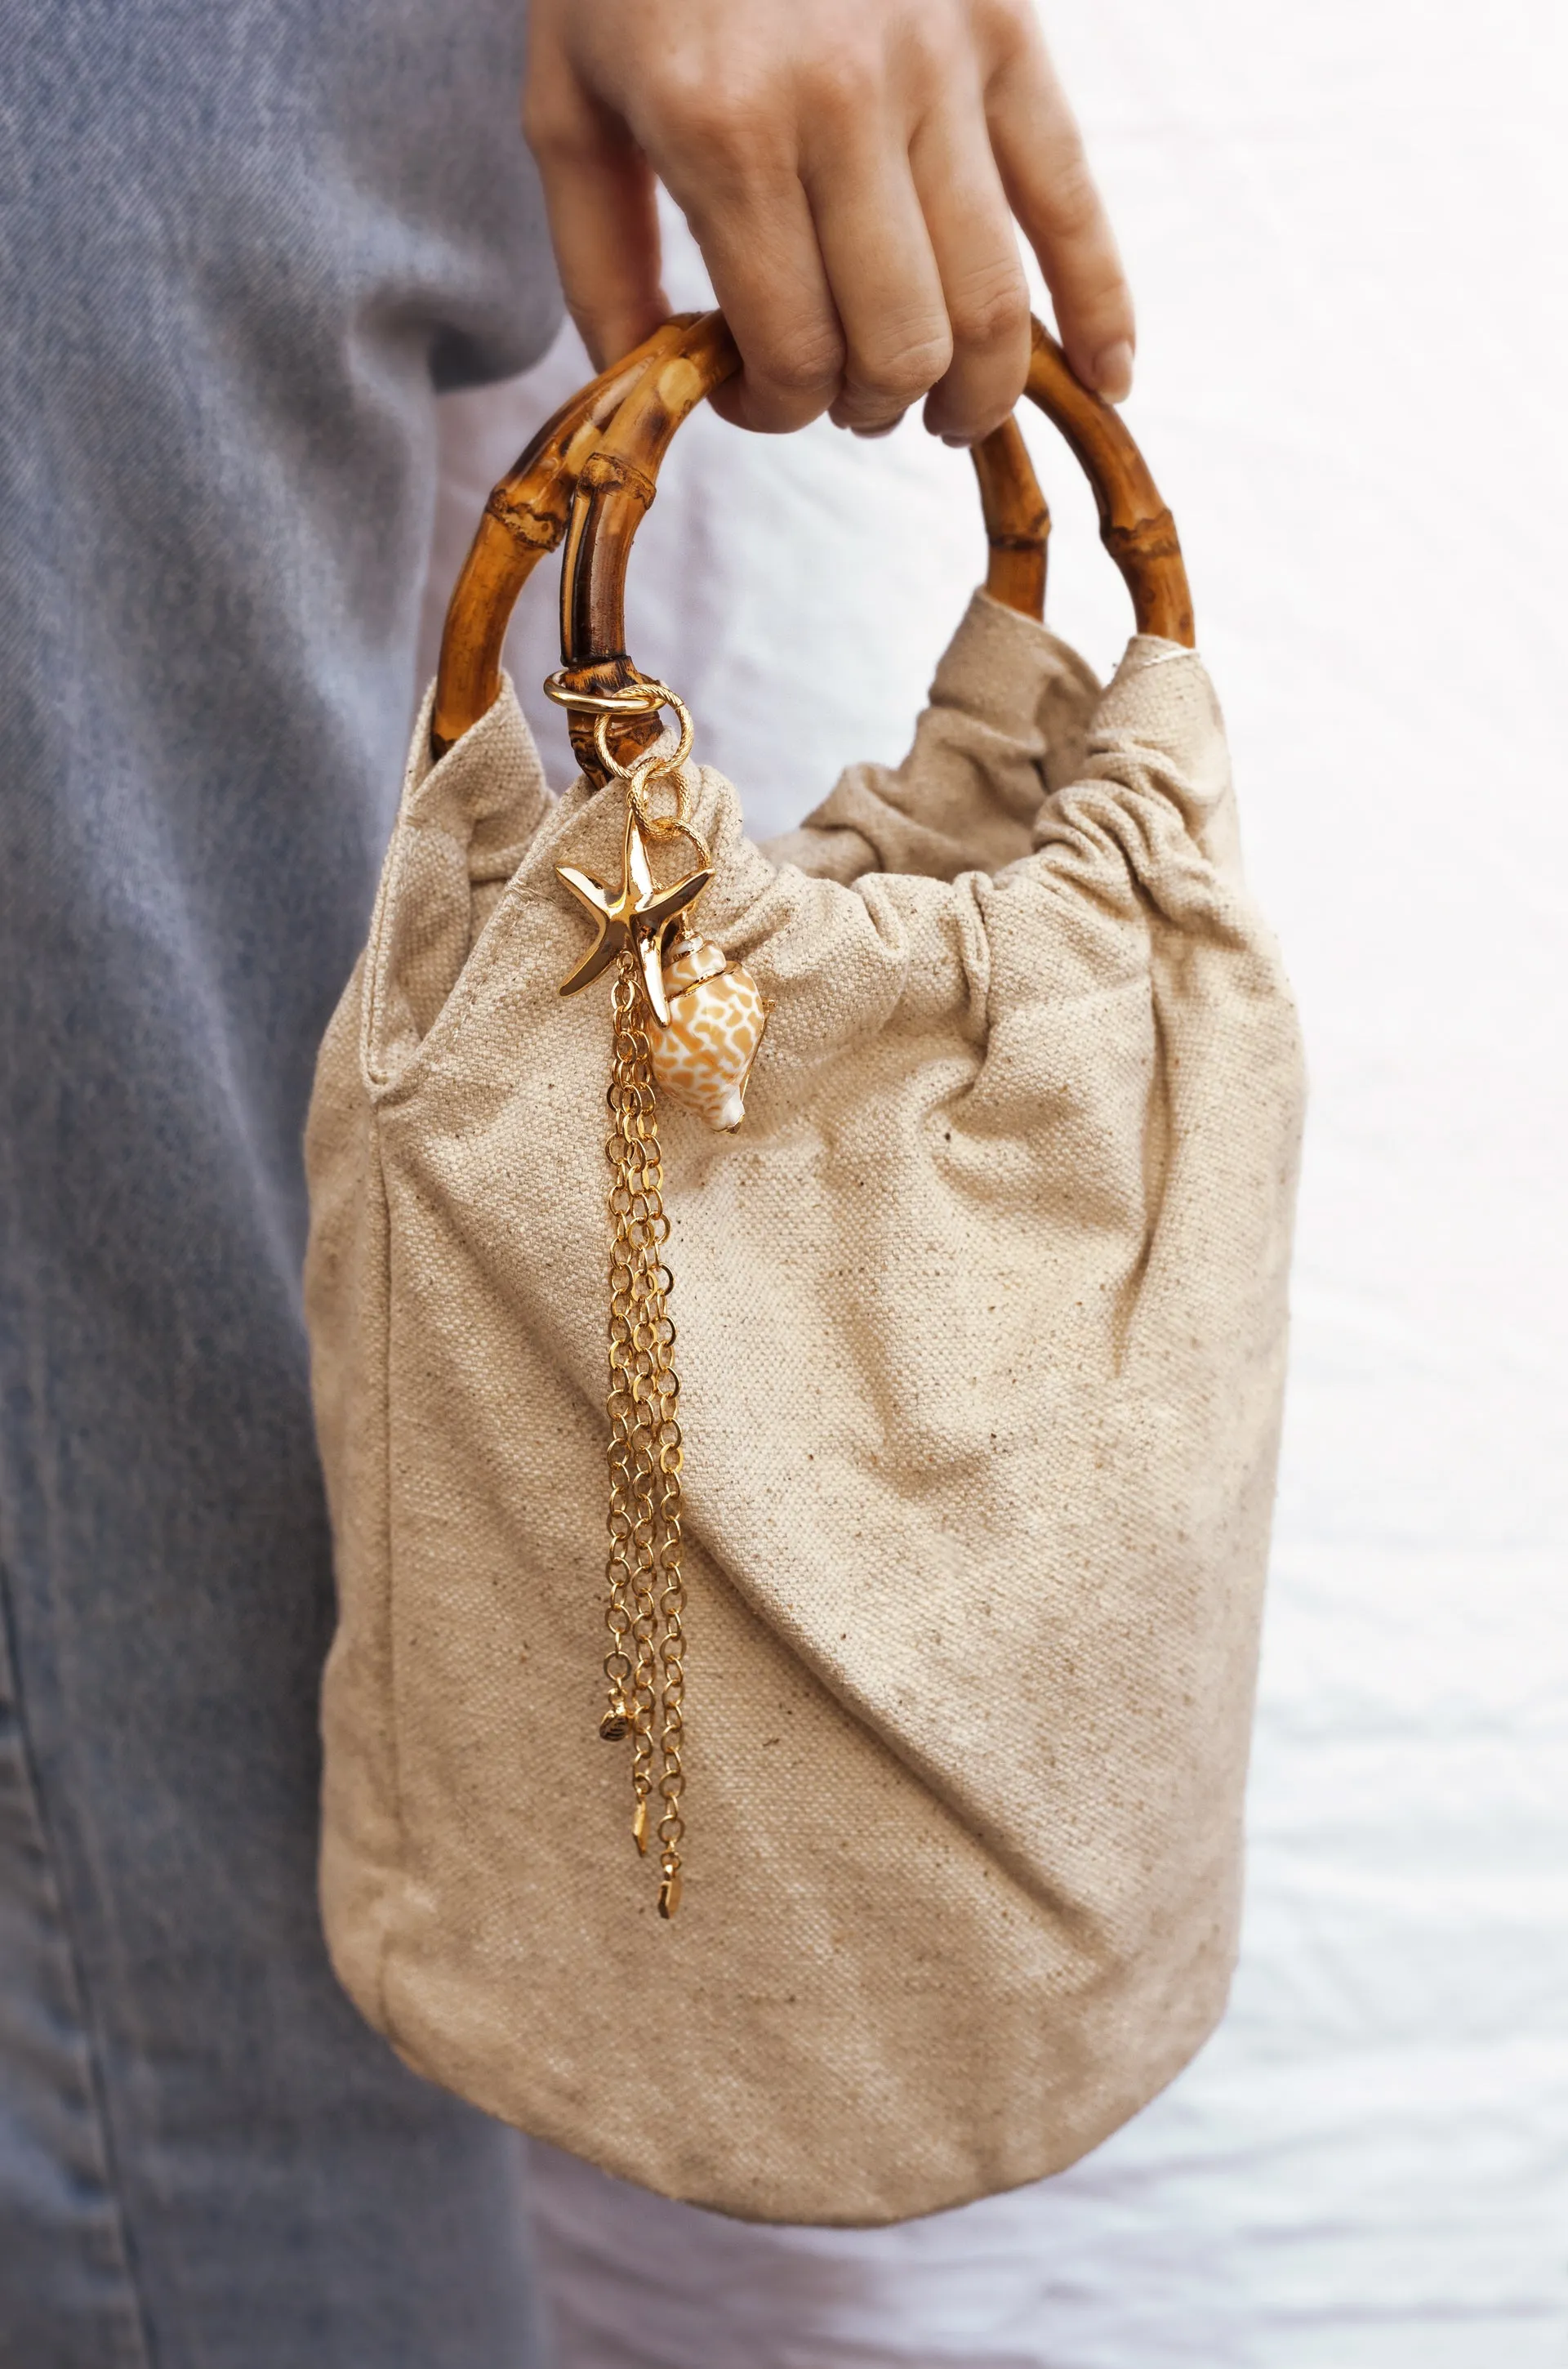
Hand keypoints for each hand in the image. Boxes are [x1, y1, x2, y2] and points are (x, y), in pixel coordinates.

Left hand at [524, 0, 1133, 443]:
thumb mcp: (568, 104)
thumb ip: (599, 262)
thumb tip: (657, 385)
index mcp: (726, 133)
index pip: (794, 354)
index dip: (773, 411)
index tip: (749, 392)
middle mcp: (845, 106)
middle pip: (900, 347)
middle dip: (865, 405)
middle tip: (837, 393)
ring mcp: (941, 67)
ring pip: (991, 304)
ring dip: (970, 392)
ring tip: (939, 410)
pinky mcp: (1008, 34)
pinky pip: (1074, 198)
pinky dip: (1103, 308)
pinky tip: (1104, 381)